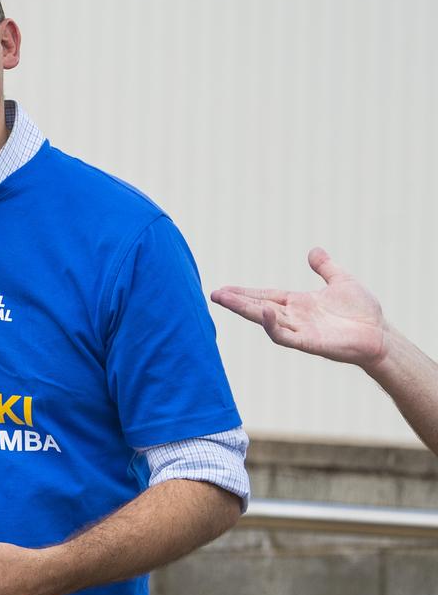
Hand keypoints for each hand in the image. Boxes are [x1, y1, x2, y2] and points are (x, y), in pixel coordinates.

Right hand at [211, 247, 386, 368]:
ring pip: (265, 319)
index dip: (244, 292)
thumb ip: (325, 267)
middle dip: (235, 301)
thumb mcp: (341, 281)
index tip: (223, 289)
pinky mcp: (309, 343)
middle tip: (213, 294)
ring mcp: (299, 330)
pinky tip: (265, 312)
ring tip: (224, 299)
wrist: (381, 335)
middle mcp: (294, 317)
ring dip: (244, 310)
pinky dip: (273, 326)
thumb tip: (313, 251)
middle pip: (258, 307)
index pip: (264, 296)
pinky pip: (285, 336)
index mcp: (297, 303)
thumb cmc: (363, 312)